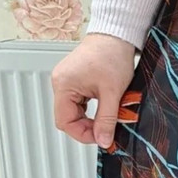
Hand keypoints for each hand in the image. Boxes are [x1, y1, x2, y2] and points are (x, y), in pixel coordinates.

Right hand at [51, 33, 136, 147]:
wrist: (116, 36)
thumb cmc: (112, 56)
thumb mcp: (112, 93)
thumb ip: (107, 119)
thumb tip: (103, 141)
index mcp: (63, 85)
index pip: (64, 122)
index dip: (82, 134)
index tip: (101, 137)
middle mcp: (61, 83)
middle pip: (67, 118)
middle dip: (86, 128)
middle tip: (106, 131)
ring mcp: (67, 82)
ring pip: (73, 112)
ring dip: (89, 120)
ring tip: (107, 119)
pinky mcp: (75, 81)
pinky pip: (79, 104)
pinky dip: (90, 111)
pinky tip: (104, 109)